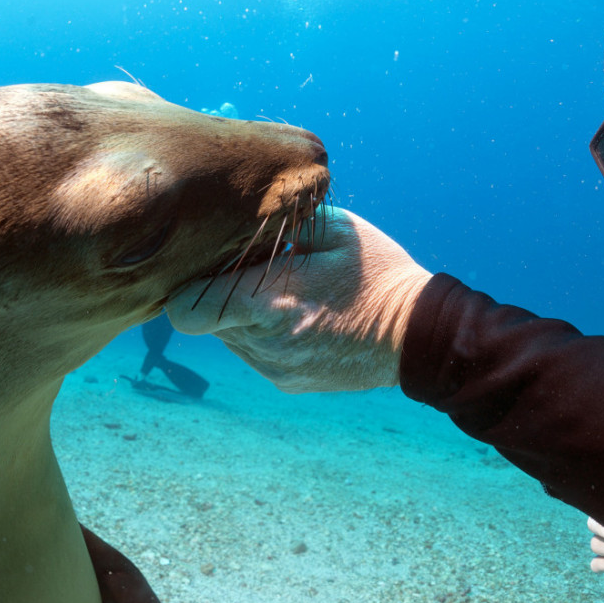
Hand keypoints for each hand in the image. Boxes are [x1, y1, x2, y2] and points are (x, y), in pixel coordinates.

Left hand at [166, 207, 431, 392]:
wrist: (418, 336)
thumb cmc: (377, 273)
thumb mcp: (333, 228)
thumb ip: (277, 223)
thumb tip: (235, 222)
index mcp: (268, 302)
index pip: (186, 308)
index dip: (187, 286)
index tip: (208, 265)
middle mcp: (263, 343)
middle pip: (204, 319)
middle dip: (218, 292)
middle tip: (253, 269)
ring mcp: (273, 367)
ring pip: (226, 336)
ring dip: (240, 313)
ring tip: (281, 291)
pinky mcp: (284, 380)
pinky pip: (251, 352)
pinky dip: (261, 333)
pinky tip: (297, 315)